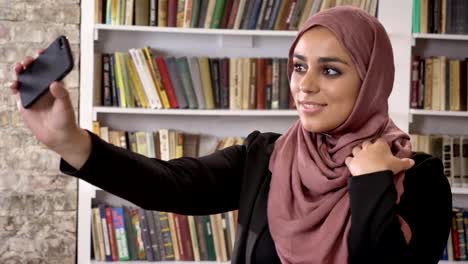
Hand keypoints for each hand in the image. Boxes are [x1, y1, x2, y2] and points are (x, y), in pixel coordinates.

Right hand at [9, 50, 90, 168]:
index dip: (45, 58)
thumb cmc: (65, 120)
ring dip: (20, 71)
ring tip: (20, 69)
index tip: (42, 51)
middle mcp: (44, 87)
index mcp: (56, 85)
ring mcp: (33, 94)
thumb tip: (54, 83)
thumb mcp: (66, 106)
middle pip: (35, 70)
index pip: (50, 68)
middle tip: (28, 62)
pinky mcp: (25, 102)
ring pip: (24, 78)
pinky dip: (13, 86)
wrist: (58, 136)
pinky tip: (13, 85)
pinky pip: (17, 91)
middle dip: (30, 63)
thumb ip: (61, 94)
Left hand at [345, 138, 414, 175]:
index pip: (380, 140)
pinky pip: (348, 159)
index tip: (382, 149)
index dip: (381, 144)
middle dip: (368, 147)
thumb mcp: (399, 165)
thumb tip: (412, 162)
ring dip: (358, 152)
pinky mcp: (351, 162)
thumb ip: (406, 162)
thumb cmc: (387, 168)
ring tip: (361, 157)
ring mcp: (358, 154)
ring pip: (355, 149)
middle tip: (371, 153)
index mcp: (380, 145)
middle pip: (366, 143)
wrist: (373, 177)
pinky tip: (352, 164)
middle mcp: (368, 147)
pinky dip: (349, 161)